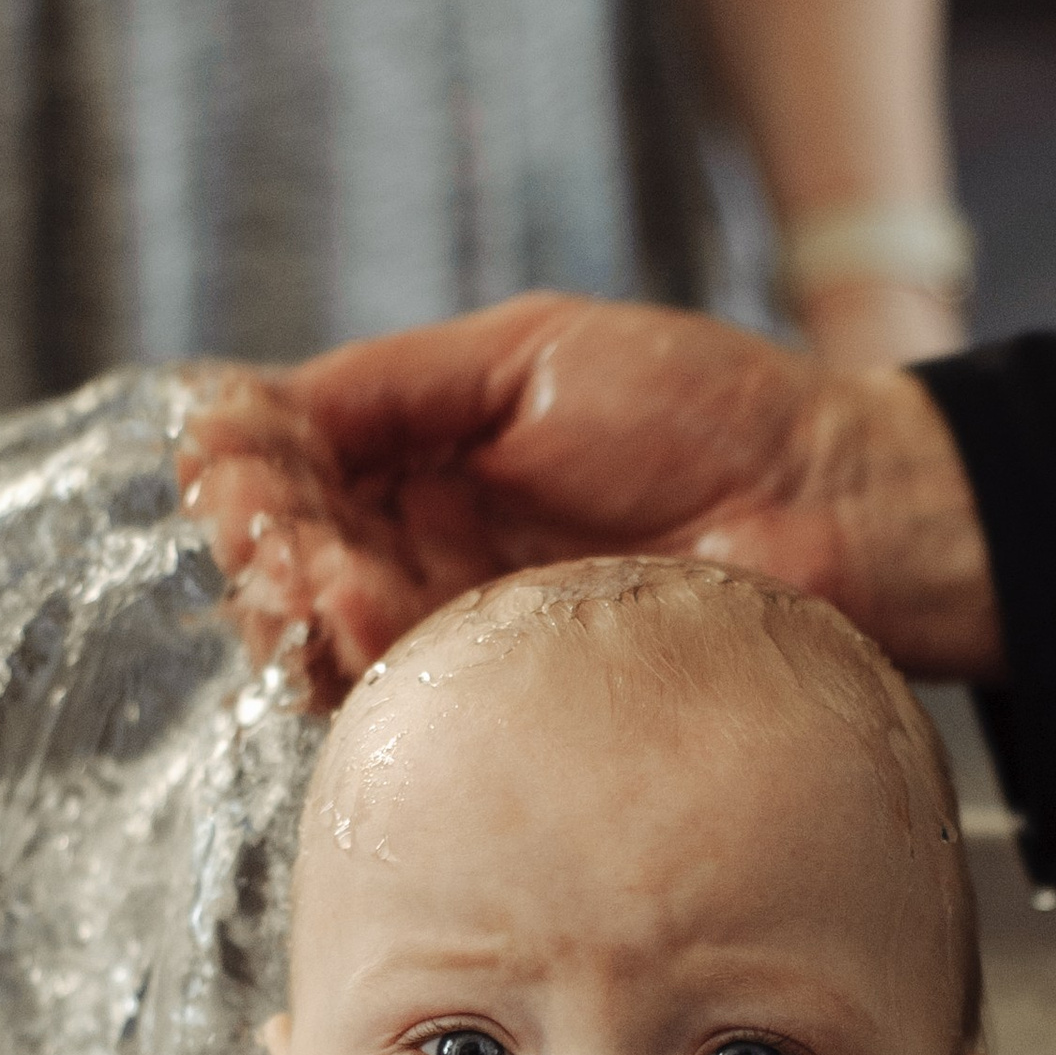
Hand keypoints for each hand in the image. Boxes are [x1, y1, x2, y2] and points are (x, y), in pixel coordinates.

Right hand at [178, 292, 1000, 706]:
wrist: (836, 512)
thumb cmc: (713, 415)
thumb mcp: (539, 354)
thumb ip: (400, 380)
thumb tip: (253, 403)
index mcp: (429, 451)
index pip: (294, 460)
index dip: (243, 463)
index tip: (219, 459)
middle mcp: (429, 542)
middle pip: (289, 553)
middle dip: (259, 541)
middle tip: (263, 535)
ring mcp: (464, 625)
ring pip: (327, 632)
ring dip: (296, 608)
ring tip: (315, 583)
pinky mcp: (504, 701)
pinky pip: (400, 697)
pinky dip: (360, 665)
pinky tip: (356, 631)